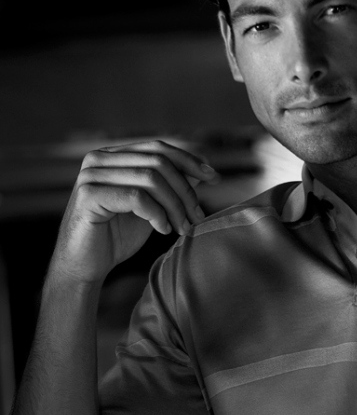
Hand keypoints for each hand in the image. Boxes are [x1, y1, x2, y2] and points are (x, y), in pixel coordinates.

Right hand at [50, 140, 218, 283]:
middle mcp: (99, 159)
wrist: (84, 267)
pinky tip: (163, 230)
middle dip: (185, 190)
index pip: (158, 148)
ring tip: (182, 228)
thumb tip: (204, 171)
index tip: (214, 178)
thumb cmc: (116, 237)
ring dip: (175, 206)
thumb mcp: (151, 207)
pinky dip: (157, 214)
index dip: (189, 160)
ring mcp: (91, 175)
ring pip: (150, 179)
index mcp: (113, 155)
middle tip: (197, 217)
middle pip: (158, 162)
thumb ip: (170, 187)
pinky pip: (137, 197)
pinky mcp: (88, 195)